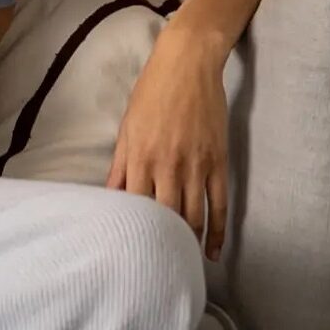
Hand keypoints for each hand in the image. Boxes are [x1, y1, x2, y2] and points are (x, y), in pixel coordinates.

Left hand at [106, 27, 228, 260]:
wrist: (187, 65)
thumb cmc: (151, 93)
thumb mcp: (127, 127)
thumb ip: (119, 165)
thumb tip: (110, 198)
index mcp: (140, 157)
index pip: (134, 207)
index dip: (133, 231)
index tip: (129, 249)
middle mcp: (168, 166)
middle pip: (165, 217)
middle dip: (160, 243)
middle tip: (156, 264)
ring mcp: (196, 166)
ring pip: (193, 216)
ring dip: (187, 243)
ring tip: (180, 261)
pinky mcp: (218, 162)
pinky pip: (219, 205)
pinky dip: (217, 232)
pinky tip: (211, 251)